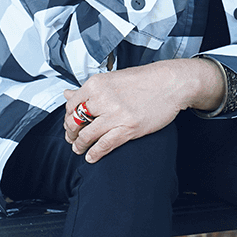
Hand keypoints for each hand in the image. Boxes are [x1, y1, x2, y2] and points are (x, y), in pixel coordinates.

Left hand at [63, 58, 223, 162]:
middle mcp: (103, 98)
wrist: (170, 83)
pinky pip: (104, 145)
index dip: (67, 117)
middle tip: (72, 139)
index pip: (70, 104)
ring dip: (79, 145)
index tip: (69, 123)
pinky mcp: (129, 128)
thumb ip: (88, 90)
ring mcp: (116, 114)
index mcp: (97, 83)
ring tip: (79, 149)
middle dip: (70, 133)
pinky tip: (91, 157)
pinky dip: (94, 153)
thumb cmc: (143, 80)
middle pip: (75, 121)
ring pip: (86, 135)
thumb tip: (66, 94)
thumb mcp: (112, 79)